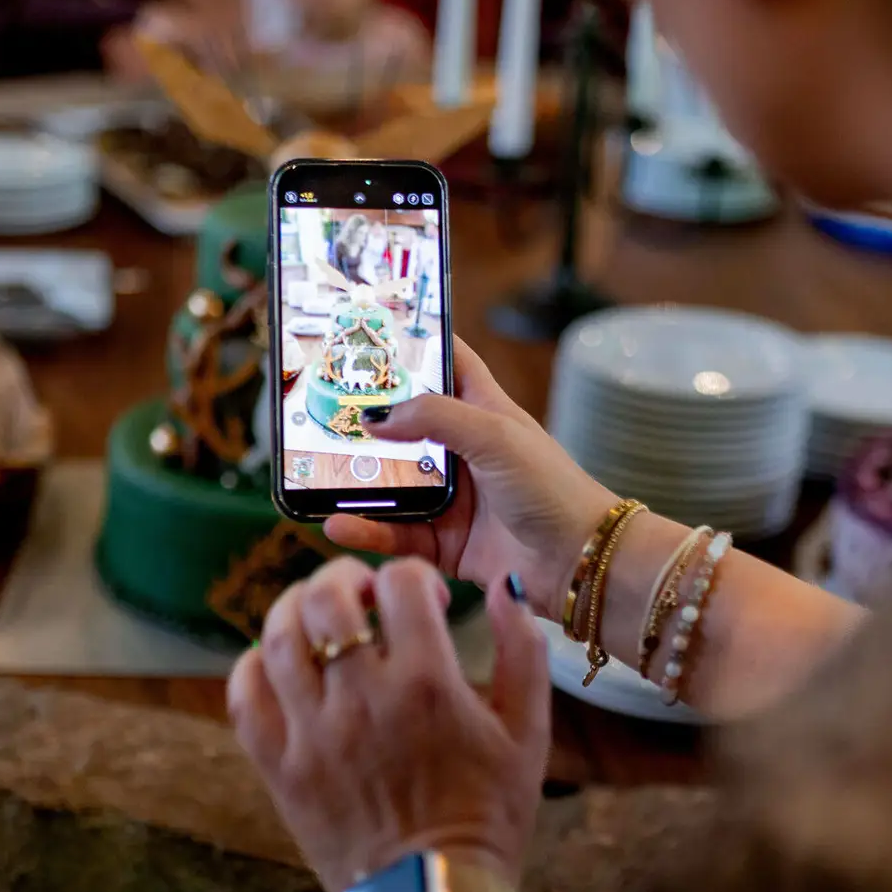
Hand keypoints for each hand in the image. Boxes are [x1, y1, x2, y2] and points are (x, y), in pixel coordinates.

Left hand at [229, 557, 550, 891]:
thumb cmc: (489, 815)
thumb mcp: (529, 734)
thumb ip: (523, 653)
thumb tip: (504, 589)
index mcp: (428, 685)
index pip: (399, 585)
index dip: (413, 577)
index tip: (426, 601)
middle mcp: (363, 700)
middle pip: (325, 598)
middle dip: (345, 579)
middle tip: (363, 595)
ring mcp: (312, 733)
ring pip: (278, 636)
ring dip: (294, 609)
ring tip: (317, 615)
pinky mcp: (280, 767)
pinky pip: (245, 696)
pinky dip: (254, 664)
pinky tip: (280, 663)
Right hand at [326, 341, 617, 619]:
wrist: (580, 561)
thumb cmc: (552, 488)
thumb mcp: (496, 434)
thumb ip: (435, 417)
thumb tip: (375, 417)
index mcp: (484, 411)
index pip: (447, 362)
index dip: (414, 344)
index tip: (368, 330)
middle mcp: (463, 451)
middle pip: (404, 425)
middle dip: (363, 418)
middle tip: (315, 405)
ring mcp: (452, 498)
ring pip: (391, 482)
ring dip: (356, 477)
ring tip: (311, 469)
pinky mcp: (444, 543)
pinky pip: (394, 534)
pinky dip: (366, 530)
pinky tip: (337, 525)